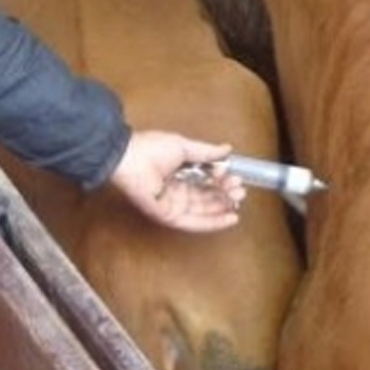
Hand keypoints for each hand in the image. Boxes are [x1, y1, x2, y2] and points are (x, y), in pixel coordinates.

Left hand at [109, 131, 244, 231]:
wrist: (129, 158)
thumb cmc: (150, 148)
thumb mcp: (184, 147)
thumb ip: (206, 152)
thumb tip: (226, 150)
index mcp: (178, 172)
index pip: (206, 180)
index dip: (221, 180)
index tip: (235, 176)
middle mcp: (176, 189)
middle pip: (207, 197)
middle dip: (225, 194)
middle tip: (240, 190)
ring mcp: (173, 204)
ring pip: (203, 210)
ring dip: (223, 207)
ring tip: (238, 201)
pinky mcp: (169, 216)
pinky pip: (194, 222)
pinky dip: (213, 222)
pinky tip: (229, 218)